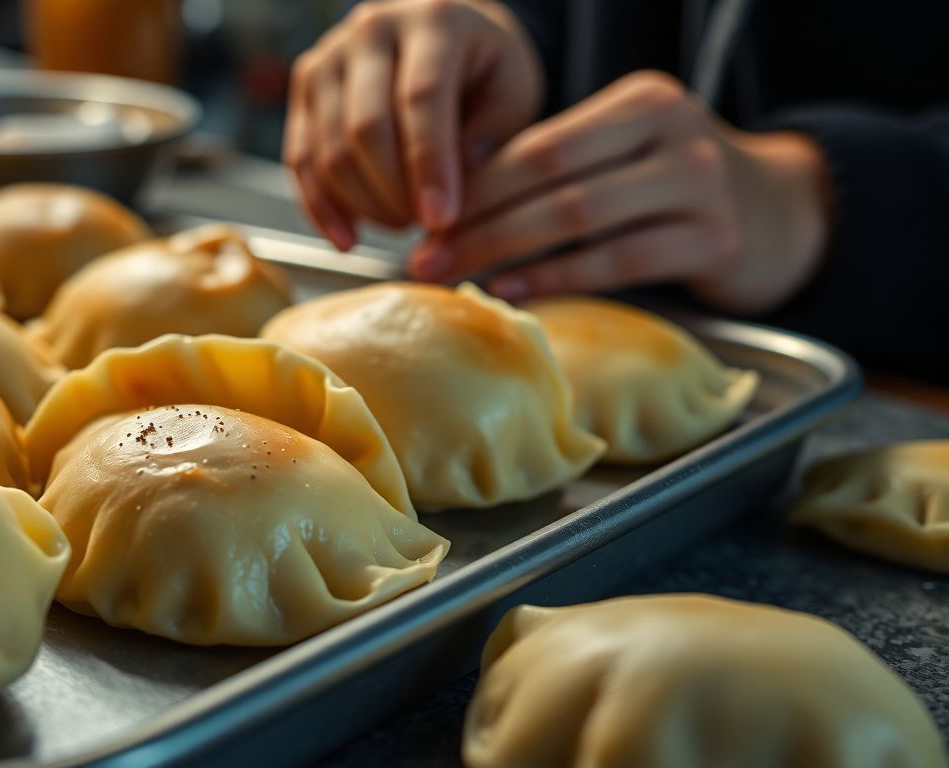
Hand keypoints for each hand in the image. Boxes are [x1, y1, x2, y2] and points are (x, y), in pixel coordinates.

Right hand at [284, 0, 544, 249]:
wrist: (438, 34)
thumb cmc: (482, 69)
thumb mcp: (511, 92)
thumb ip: (492, 138)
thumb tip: (457, 189)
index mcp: (433, 21)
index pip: (422, 97)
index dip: (429, 165)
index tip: (440, 220)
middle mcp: (371, 30)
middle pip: (365, 126)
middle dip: (393, 193)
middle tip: (426, 227)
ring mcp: (329, 57)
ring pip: (328, 148)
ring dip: (362, 203)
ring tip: (401, 223)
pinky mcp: (304, 87)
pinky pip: (300, 158)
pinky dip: (321, 207)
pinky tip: (347, 239)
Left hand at [411, 70, 831, 314]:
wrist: (779, 214)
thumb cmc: (673, 187)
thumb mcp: (625, 153)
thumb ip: (559, 167)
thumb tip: (451, 208)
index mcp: (641, 100)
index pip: (539, 143)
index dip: (475, 185)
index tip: (423, 218)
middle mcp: (674, 130)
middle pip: (553, 177)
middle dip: (478, 221)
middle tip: (424, 256)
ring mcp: (701, 183)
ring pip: (581, 219)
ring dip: (505, 251)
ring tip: (455, 274)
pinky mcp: (716, 240)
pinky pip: (618, 261)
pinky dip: (558, 276)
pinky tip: (513, 288)